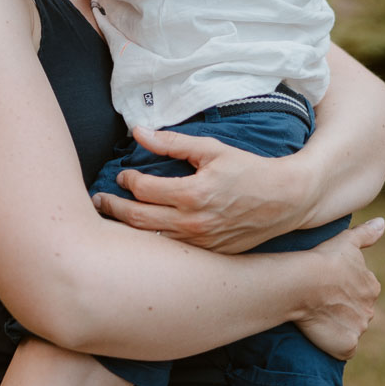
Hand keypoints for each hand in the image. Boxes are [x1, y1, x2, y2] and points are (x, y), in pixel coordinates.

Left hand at [92, 126, 319, 252]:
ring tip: (113, 217)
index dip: (127, 180)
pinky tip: (143, 233)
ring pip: (149, 239)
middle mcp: (192, 222)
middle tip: (100, 200)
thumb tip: (139, 132)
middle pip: (136, 218)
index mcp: (191, 194)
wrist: (284, 200)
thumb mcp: (213, 150)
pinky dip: (152, 241)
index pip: (143, 188)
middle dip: (112, 207)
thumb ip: (173, 142)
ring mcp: (199, 242)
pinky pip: (171, 249)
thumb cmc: (250, 171)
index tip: (123, 175)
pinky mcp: (207, 253)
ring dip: (126, 227)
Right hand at [295, 216, 383, 359]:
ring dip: (338, 328)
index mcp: (372, 287)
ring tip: (317, 319)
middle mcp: (370, 308)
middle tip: (321, 306)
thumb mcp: (347, 240)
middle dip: (344, 312)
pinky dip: (335, 346)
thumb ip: (367, 234)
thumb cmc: (325, 258)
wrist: (307, 280)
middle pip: (357, 314)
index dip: (345, 293)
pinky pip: (344, 350)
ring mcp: (359, 327)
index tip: (329, 290)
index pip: (363, 294)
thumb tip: (383, 222)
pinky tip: (321, 336)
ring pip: (350, 331)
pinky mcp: (347, 344)